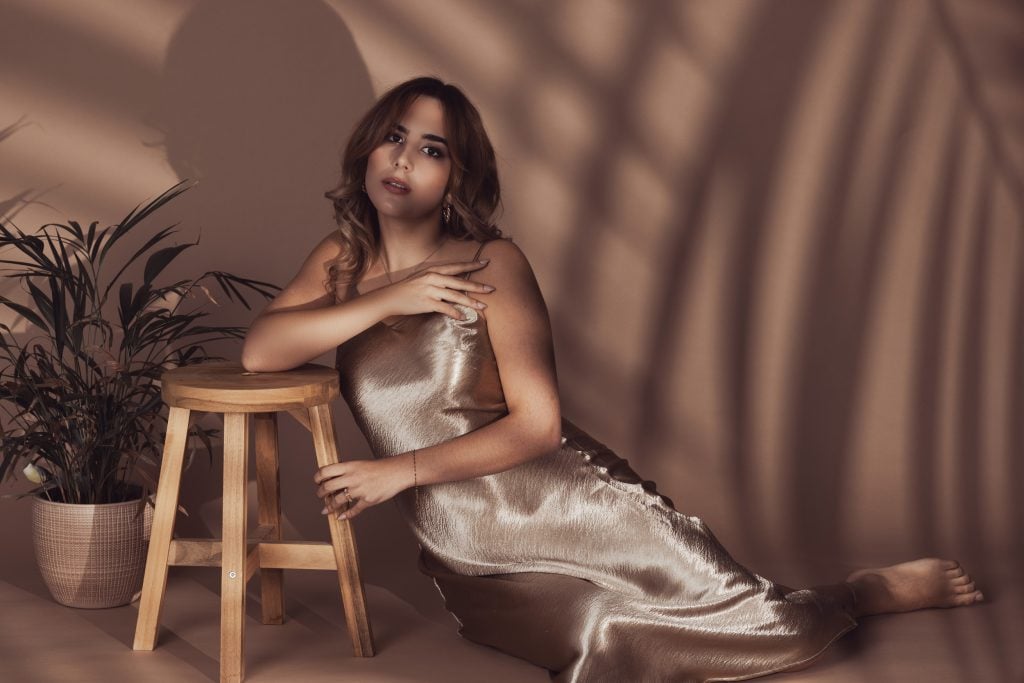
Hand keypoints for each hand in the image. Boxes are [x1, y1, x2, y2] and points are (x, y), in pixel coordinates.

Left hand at [313, 456, 409, 520]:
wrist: (397, 472)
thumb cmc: (380, 468)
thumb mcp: (360, 464)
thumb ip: (347, 471)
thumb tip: (332, 478)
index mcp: (350, 466)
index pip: (325, 471)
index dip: (318, 477)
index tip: (317, 481)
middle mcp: (352, 478)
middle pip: (327, 487)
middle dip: (320, 494)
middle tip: (320, 496)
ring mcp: (359, 490)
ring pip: (337, 501)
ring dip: (329, 506)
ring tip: (326, 509)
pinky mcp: (367, 500)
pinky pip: (353, 510)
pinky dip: (345, 515)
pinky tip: (341, 517)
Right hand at [375, 259, 494, 320]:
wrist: (391, 297)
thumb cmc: (409, 288)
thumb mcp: (424, 277)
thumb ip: (439, 278)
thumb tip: (455, 281)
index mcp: (434, 270)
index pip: (457, 266)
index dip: (472, 265)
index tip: (487, 263)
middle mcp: (434, 278)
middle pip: (460, 282)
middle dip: (477, 286)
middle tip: (492, 289)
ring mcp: (430, 290)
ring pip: (455, 296)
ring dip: (471, 302)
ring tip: (483, 306)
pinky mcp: (427, 303)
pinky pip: (445, 308)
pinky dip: (455, 313)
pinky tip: (464, 317)